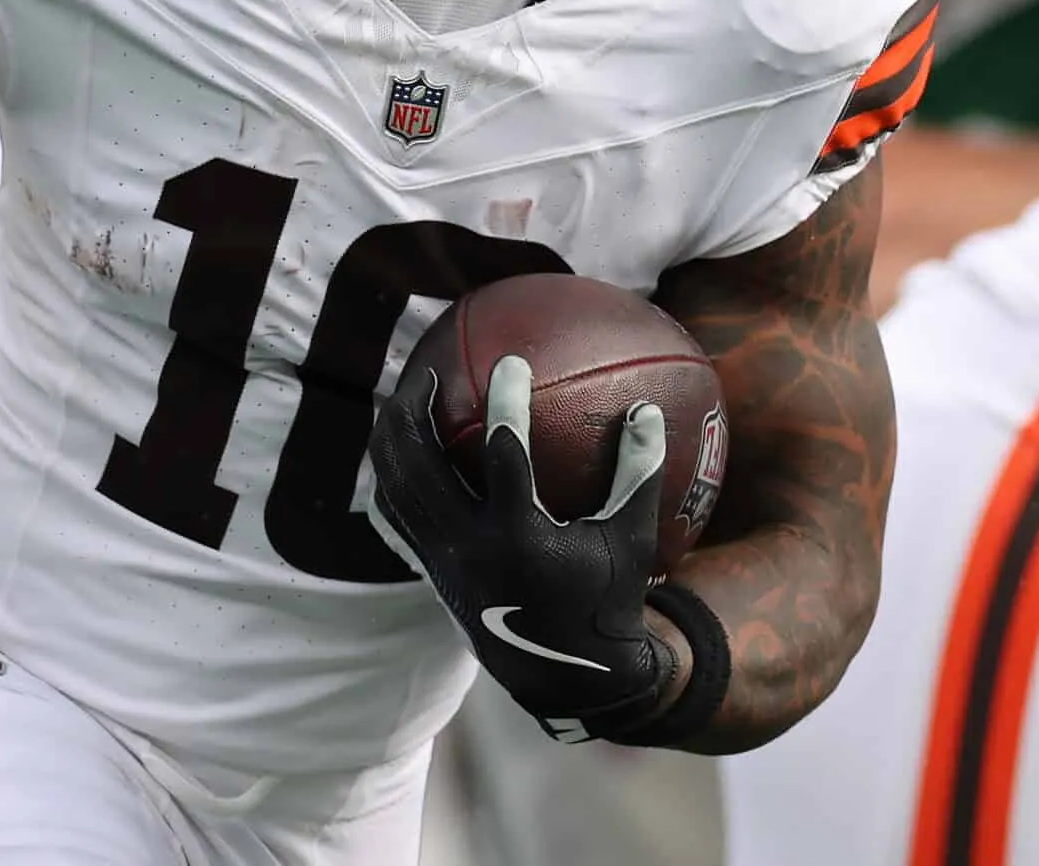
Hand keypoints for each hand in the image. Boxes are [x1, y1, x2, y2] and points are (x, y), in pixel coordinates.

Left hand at [369, 356, 680, 741]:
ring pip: (395, 487)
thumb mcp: (632, 542)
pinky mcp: (430, 573)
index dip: (506, 400)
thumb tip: (647, 408)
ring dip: (392, 437)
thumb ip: (638, 475)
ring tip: (402, 397)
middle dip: (413, 410)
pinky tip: (401, 449)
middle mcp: (470, 549)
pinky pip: (395, 515)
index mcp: (521, 538)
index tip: (510, 360)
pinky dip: (391, 477)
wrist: (567, 678)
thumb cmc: (606, 602)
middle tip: (425, 368)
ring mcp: (442, 563)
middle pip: (419, 465)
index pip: (504, 453)